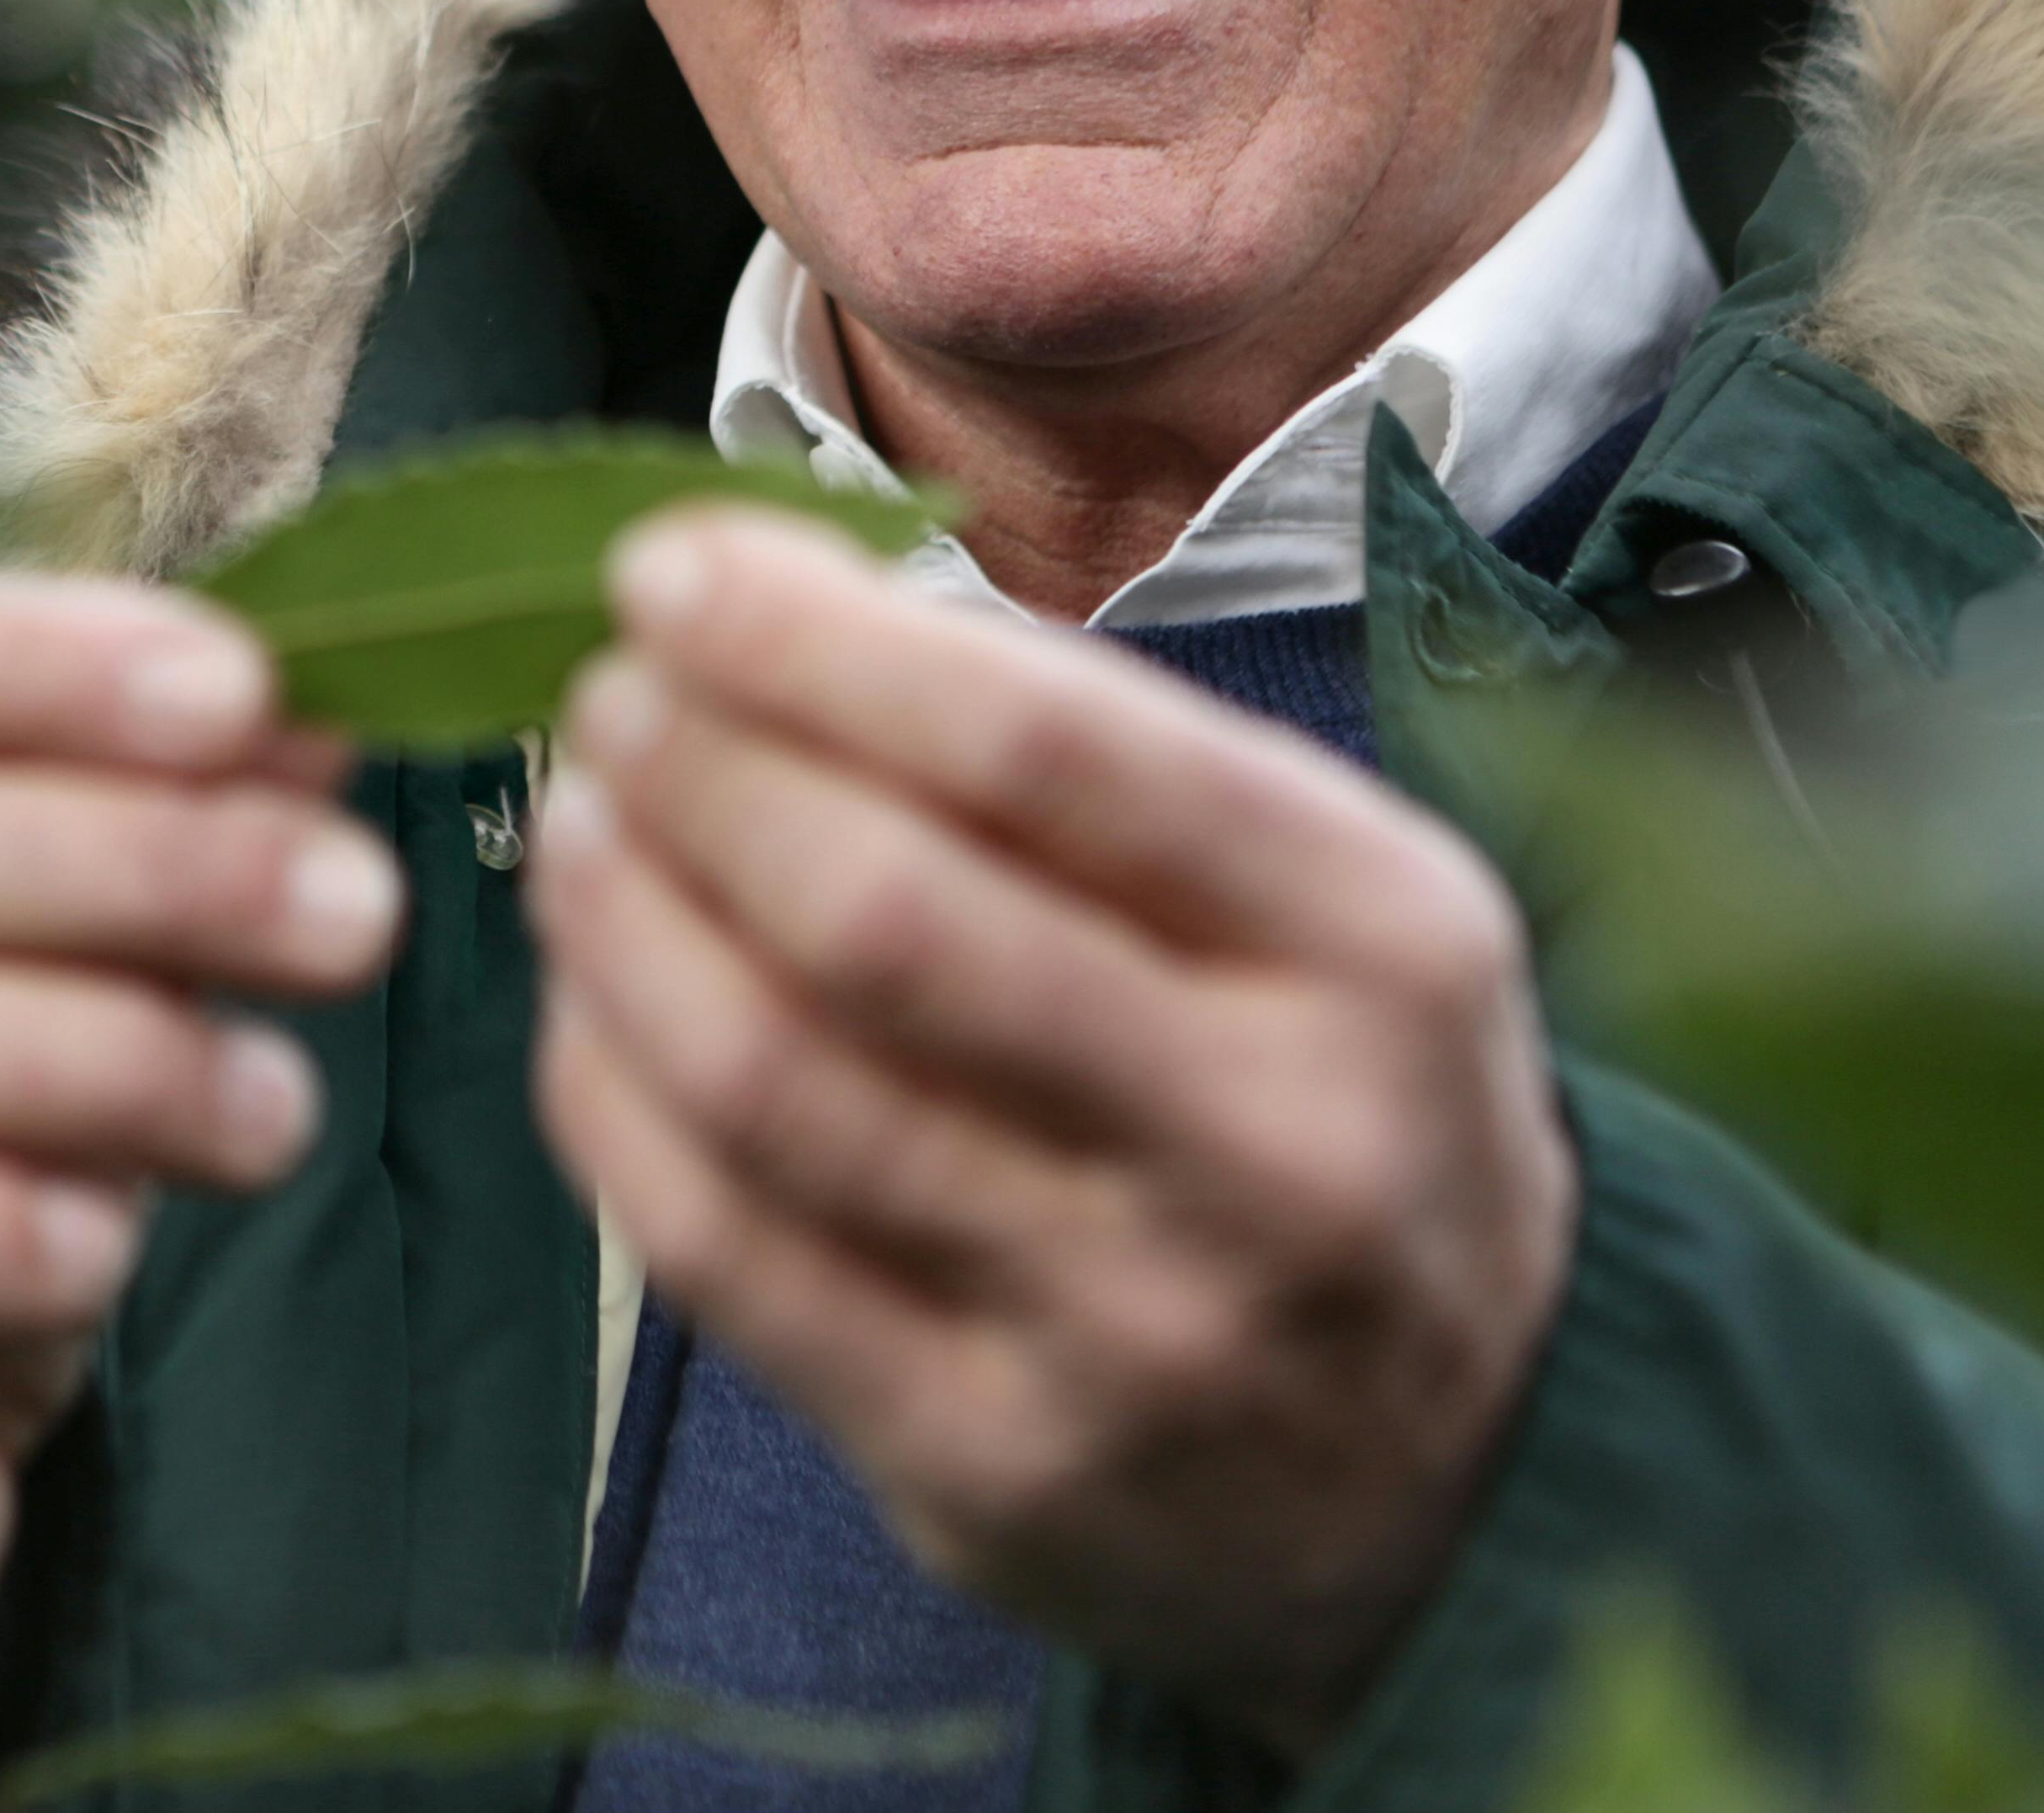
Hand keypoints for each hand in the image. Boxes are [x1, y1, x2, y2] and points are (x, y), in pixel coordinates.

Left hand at [527, 510, 1574, 1752]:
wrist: (1468, 1475)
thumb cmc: (1341, 1098)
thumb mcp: (1335, 898)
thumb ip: (1100, 758)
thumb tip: (785, 614)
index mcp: (1379, 948)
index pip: (1045, 746)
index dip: (814, 642)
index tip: (672, 567)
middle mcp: (1277, 1149)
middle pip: (882, 918)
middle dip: (697, 771)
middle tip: (607, 694)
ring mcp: (1130, 1334)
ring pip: (772, 1087)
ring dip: (621, 919)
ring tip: (576, 817)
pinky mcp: (987, 1471)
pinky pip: (720, 1253)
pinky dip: (611, 1093)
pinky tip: (591, 996)